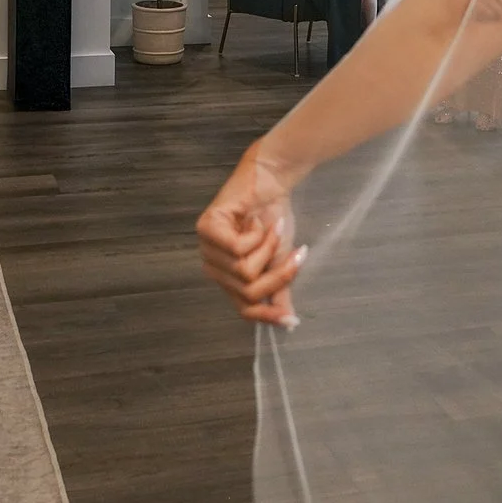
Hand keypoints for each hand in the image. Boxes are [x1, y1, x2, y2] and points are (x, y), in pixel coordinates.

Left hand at [198, 142, 303, 327]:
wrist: (273, 181)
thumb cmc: (274, 218)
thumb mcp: (281, 260)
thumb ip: (280, 290)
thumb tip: (289, 321)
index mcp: (228, 276)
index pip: (243, 308)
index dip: (267, 316)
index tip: (292, 321)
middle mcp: (213, 265)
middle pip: (248, 292)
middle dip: (278, 273)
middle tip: (295, 252)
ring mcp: (206, 247)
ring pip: (245, 271)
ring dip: (268, 248)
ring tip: (273, 228)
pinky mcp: (207, 228)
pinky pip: (238, 248)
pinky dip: (258, 235)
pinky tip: (258, 220)